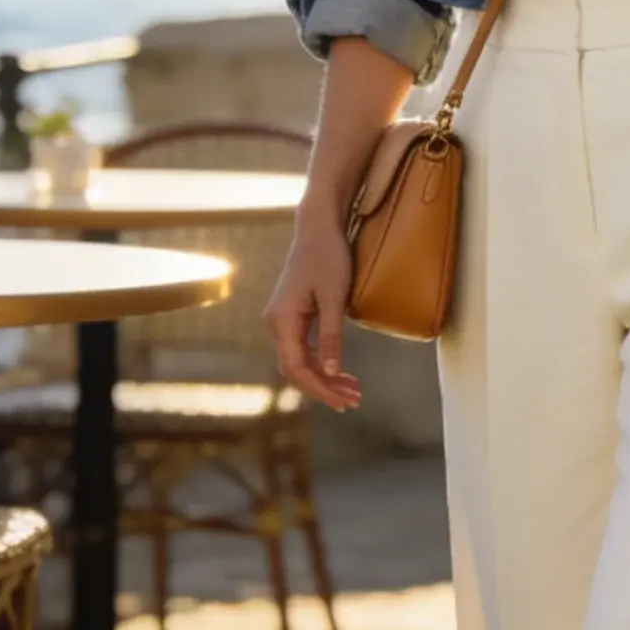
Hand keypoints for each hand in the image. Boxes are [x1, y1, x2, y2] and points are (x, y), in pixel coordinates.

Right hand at [266, 212, 361, 411]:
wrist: (318, 227)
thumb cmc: (327, 257)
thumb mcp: (334, 298)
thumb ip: (331, 335)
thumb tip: (331, 370)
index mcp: (282, 321)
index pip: (296, 368)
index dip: (319, 389)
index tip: (342, 402)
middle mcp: (276, 323)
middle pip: (296, 369)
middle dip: (324, 388)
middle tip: (353, 402)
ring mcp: (283, 320)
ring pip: (300, 360)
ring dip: (324, 377)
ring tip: (352, 390)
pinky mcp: (292, 315)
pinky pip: (303, 348)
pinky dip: (321, 361)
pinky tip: (340, 371)